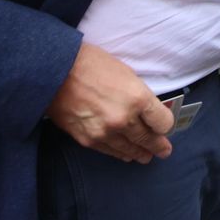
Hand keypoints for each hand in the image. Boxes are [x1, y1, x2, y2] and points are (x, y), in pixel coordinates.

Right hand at [46, 42, 174, 162]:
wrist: (54, 72)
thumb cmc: (90, 63)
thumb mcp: (125, 73)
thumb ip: (138, 94)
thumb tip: (146, 110)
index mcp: (138, 98)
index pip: (163, 122)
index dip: (165, 125)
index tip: (164, 126)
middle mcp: (125, 119)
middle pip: (148, 139)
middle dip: (158, 146)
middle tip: (164, 151)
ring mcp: (106, 132)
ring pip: (130, 149)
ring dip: (140, 153)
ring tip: (146, 156)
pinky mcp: (89, 140)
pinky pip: (110, 151)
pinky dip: (120, 153)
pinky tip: (125, 155)